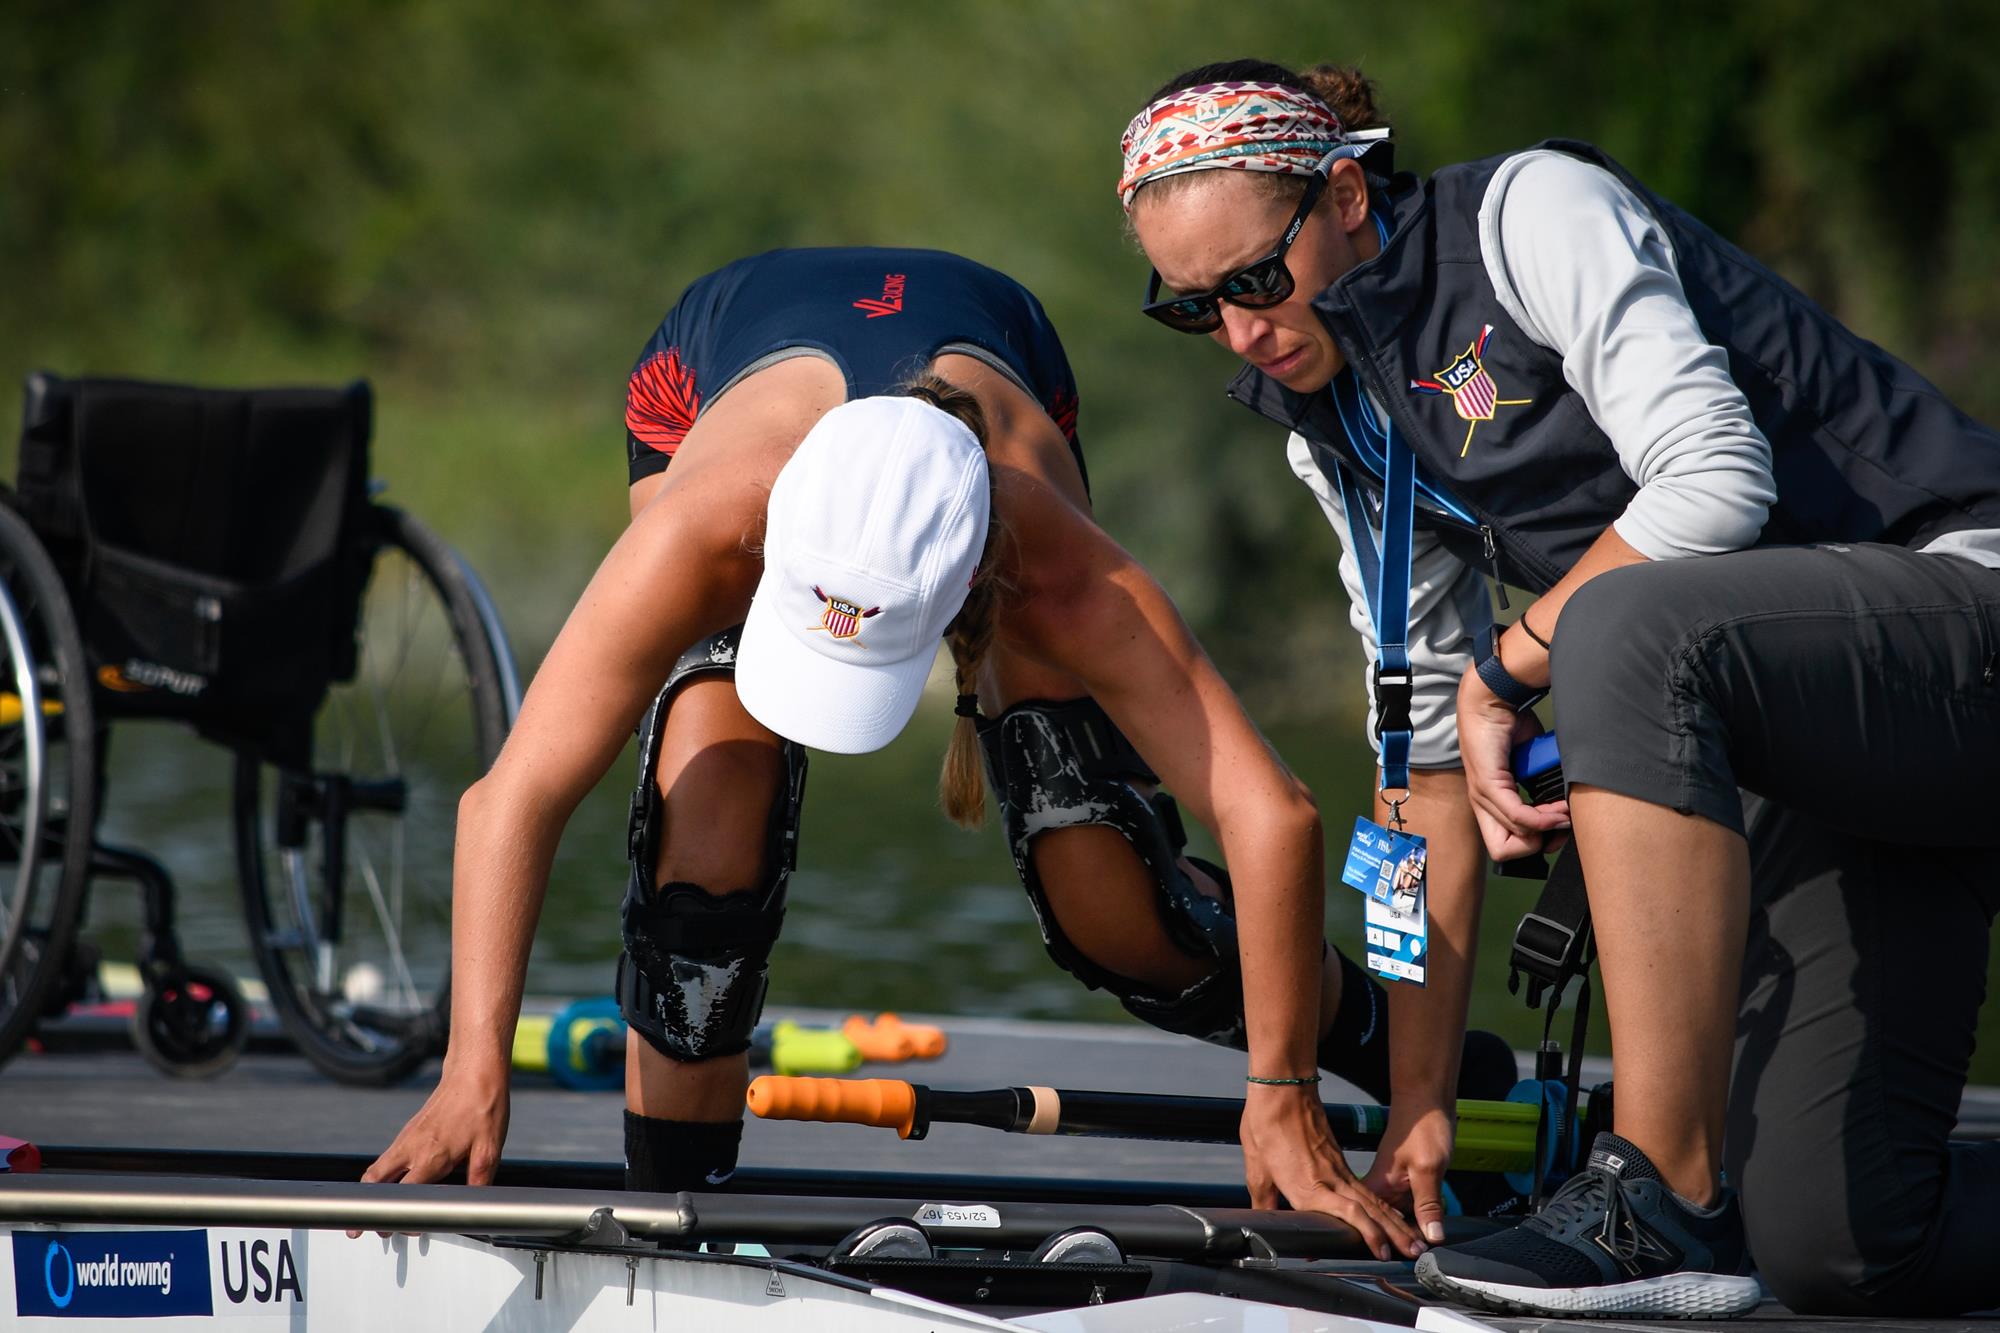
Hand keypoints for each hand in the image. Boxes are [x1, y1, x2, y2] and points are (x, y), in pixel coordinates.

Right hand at [347, 1063, 509, 1236]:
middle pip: (375, 1183)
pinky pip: (387, 1158)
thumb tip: (474, 1205)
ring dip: (369, 1193)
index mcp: (431, 1157)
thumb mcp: (490, 1150)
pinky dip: (380, 1176)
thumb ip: (478, 1181)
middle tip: (360, 1229)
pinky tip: (389, 1185)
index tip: (404, 1230)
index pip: (404, 1196)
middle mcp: (412, 1149)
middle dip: (367, 1209)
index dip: (403, 1217)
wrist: (474, 1073)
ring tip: (366, 1212)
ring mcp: (406, 1139)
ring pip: (376, 1170)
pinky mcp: (408, 1132)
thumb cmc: (484, 1108)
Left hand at [1240, 1082, 1423, 1259]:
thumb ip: (1264, 1201)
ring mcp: (1338, 1169)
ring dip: (1395, 1222)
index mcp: (1309, 1186)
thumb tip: (1263, 1224)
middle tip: (1416, 1251)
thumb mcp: (1257, 1169)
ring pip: (1373, 1200)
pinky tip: (1392, 1215)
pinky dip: (1382, 1206)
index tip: (1383, 1253)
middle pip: (1371, 1210)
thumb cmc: (1267, 1125)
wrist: (1283, 1089)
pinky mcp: (1339, 1160)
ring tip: (1414, 1239)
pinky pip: (1365, 1189)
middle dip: (1395, 1233)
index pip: (1349, 1214)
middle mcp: (1331, 1180)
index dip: (1368, 1234)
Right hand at [1362, 1100, 1454, 1245]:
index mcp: (1377, 1185)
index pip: (1373, 1224)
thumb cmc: (1423, 1127)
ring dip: (1412, 1231)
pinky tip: (1430, 1227)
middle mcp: (1380, 1187)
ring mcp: (1394, 1185)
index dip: (1384, 1243)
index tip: (1398, 1260)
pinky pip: (1410, 1206)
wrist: (1429, 1100)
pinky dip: (1420, 1217)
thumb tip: (1432, 1237)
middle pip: (1387, 1224)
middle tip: (1417, 1259)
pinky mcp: (1406, 1181)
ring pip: (1400, 1217)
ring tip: (1422, 1251)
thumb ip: (1428, 1204)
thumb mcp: (1429, 1169)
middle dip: (1402, 1241)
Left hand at [1456, 665, 1568, 860]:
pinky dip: (1542, 819)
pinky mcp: (1488, 784)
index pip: (1505, 846)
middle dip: (1537, 846)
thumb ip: (1541, 789)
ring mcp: (1482, 796)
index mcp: (1490, 803)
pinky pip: (1517, 816)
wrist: (1492, 701)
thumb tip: (1565, 810)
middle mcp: (1482, 804)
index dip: (1532, 844)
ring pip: (1515, 836)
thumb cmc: (1512, 730)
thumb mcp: (1530, 766)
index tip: (1554, 829)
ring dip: (1548, 828)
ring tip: (1565, 811)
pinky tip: (1558, 809)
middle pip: (1503, 852)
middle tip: (1558, 826)